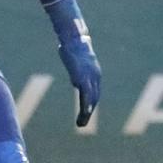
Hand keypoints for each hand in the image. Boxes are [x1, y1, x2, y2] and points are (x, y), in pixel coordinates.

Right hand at [47, 0, 100, 126]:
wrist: (73, 38)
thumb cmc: (71, 43)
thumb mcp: (75, 56)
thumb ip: (74, 63)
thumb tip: (67, 58)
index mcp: (94, 72)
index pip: (95, 91)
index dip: (91, 102)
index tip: (86, 112)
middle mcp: (95, 76)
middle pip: (95, 97)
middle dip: (89, 111)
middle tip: (82, 122)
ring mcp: (90, 77)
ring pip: (91, 99)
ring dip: (87, 112)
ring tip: (81, 124)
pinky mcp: (83, 78)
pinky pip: (86, 95)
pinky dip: (86, 105)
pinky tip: (85, 113)